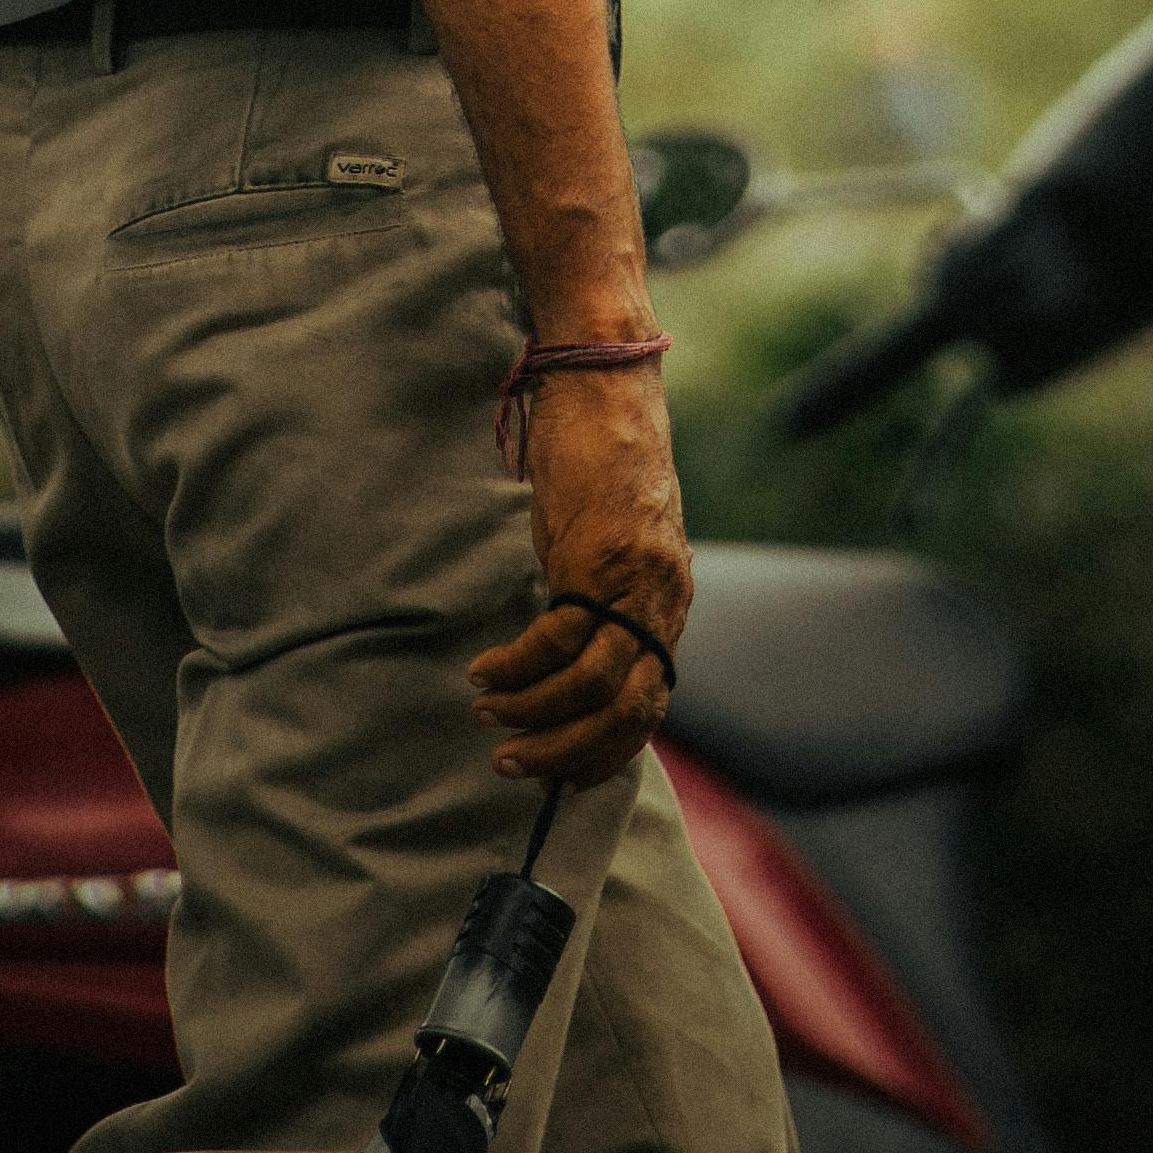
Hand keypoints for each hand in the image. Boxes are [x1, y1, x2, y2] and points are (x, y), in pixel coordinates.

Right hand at [470, 359, 690, 785]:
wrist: (607, 379)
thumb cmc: (604, 451)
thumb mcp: (613, 535)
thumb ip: (605, 588)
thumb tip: (572, 637)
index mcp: (668, 600)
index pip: (648, 704)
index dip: (604, 750)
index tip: (558, 773)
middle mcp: (661, 600)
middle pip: (626, 711)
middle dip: (566, 751)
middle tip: (513, 763)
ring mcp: (633, 581)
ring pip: (591, 685)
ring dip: (533, 713)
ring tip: (487, 713)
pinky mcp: (596, 557)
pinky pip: (556, 636)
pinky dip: (516, 665)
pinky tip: (484, 669)